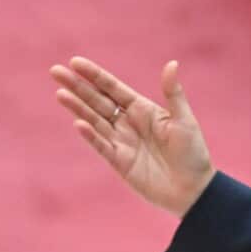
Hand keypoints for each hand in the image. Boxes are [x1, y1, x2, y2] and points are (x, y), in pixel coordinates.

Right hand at [50, 57, 214, 217]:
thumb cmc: (193, 153)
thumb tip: (172, 63)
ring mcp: (122, 142)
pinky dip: (90, 135)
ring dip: (78, 107)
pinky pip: (101, 146)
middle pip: (98, 101)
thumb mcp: (184, 120)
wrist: (194, 190)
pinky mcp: (119, 162)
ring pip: (95, 120)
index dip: (95, 76)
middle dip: (78, 86)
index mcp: (143, 110)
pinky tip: (79, 123)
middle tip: (56, 71)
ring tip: (60, 93)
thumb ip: (173, 93)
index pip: (113, 89)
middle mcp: (128, 123)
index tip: (75, 61)